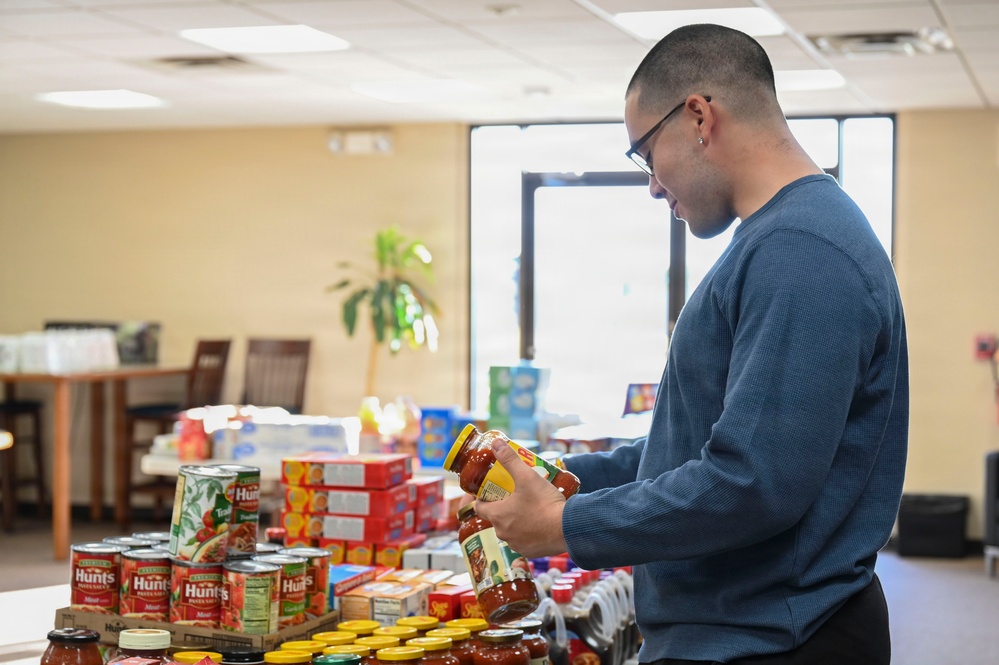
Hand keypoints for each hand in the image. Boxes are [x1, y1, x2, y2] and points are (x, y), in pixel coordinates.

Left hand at [474, 438, 567, 557]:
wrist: (567, 528)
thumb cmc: (544, 503)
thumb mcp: (526, 477)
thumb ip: (510, 460)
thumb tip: (495, 444)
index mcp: (497, 515)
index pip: (479, 507)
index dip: (481, 498)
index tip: (487, 492)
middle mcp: (503, 533)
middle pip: (496, 518)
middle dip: (502, 507)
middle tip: (513, 495)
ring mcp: (517, 544)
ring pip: (510, 530)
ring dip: (515, 521)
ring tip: (528, 508)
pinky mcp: (530, 552)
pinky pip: (524, 541)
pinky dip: (528, 533)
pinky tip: (538, 523)